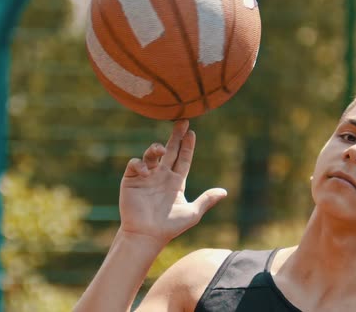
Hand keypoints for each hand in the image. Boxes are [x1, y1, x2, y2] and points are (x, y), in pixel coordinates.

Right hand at [118, 120, 226, 244]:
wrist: (147, 235)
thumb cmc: (170, 227)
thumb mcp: (192, 213)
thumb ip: (206, 200)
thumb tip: (224, 192)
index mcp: (176, 182)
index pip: (183, 159)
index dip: (187, 146)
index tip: (192, 133)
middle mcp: (161, 176)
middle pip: (169, 151)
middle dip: (175, 136)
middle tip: (182, 121)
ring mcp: (146, 177)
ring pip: (151, 154)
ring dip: (156, 148)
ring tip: (161, 150)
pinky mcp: (131, 180)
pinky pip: (135, 164)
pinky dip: (140, 164)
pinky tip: (146, 172)